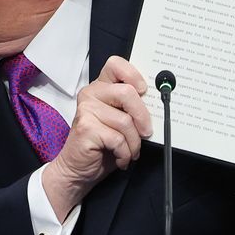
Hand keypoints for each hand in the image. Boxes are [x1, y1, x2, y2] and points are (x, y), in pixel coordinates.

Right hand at [42, 56, 152, 218]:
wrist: (78, 170)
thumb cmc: (102, 146)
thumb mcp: (120, 122)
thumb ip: (130, 108)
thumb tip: (156, 104)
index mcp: (100, 88)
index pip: (115, 65)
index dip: (133, 74)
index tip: (144, 90)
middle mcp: (91, 94)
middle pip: (127, 93)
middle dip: (143, 116)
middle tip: (146, 132)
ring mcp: (86, 110)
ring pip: (125, 121)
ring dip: (134, 143)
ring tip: (130, 152)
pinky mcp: (86, 128)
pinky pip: (118, 138)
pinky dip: (125, 153)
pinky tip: (120, 158)